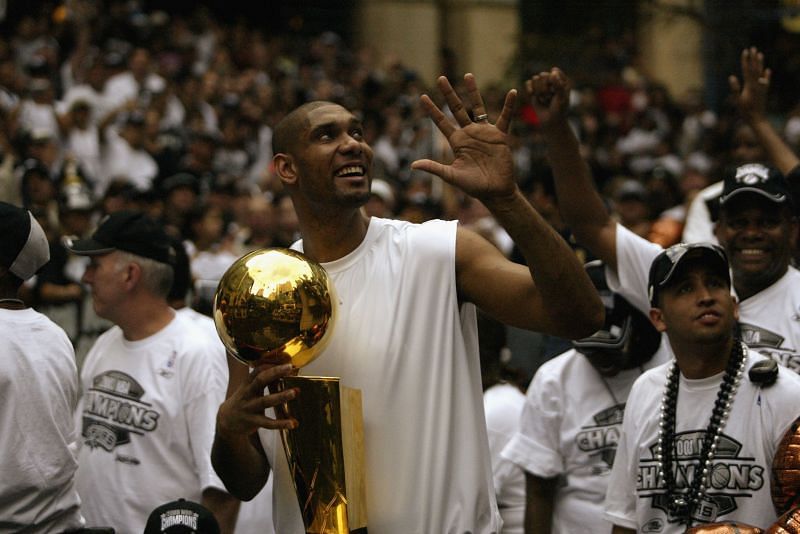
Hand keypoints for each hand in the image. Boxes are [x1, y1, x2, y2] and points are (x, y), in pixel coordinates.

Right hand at [216, 361, 298, 438]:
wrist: (226, 421)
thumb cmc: (243, 401)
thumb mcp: (248, 388)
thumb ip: (262, 380)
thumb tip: (285, 370)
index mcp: (247, 384)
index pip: (257, 370)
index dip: (271, 364)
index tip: (284, 361)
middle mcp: (248, 394)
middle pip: (260, 380)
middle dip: (275, 373)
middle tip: (290, 367)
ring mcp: (250, 408)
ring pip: (265, 401)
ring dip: (281, 396)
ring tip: (295, 392)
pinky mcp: (253, 422)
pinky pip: (268, 423)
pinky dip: (281, 423)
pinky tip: (293, 423)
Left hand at [411, 73, 516, 202]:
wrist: (495, 191)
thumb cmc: (474, 186)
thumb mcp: (452, 176)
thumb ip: (434, 168)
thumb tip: (413, 165)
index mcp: (457, 141)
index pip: (441, 122)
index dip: (432, 110)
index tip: (422, 97)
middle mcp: (469, 133)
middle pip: (457, 109)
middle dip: (449, 94)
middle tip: (440, 78)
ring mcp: (484, 132)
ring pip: (478, 107)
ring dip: (473, 91)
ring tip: (467, 75)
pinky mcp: (500, 136)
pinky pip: (505, 117)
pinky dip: (509, 106)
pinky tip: (512, 92)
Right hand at [526, 67, 571, 128]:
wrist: (551, 121)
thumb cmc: (559, 110)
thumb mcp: (561, 97)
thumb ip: (558, 84)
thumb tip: (552, 71)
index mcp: (562, 79)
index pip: (554, 73)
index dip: (553, 83)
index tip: (556, 93)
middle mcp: (553, 80)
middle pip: (543, 75)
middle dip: (545, 88)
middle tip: (549, 98)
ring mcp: (543, 84)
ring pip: (535, 78)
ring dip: (539, 91)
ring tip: (544, 99)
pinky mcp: (534, 90)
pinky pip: (528, 83)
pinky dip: (529, 88)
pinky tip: (532, 94)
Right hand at [728, 46, 769, 120]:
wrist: (757, 118)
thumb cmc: (745, 111)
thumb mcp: (737, 101)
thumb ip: (734, 89)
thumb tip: (731, 77)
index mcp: (750, 85)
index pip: (747, 69)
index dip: (745, 60)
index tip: (745, 51)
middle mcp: (757, 84)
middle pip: (755, 68)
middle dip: (753, 58)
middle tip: (752, 48)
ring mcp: (761, 87)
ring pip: (761, 72)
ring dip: (760, 63)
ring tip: (760, 54)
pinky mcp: (764, 91)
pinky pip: (766, 81)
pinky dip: (766, 75)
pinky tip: (767, 70)